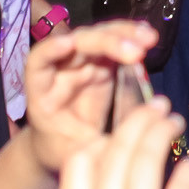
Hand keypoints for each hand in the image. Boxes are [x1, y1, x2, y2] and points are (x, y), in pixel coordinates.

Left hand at [24, 20, 163, 174]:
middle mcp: (60, 69)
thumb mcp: (76, 153)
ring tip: (149, 38)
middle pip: (78, 43)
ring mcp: (81, 63)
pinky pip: (113, 45)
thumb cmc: (62, 148)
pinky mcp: (100, 63)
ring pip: (98, 37)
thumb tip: (131, 138)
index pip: (39, 62)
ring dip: (123, 34)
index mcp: (42, 91)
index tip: (69, 44)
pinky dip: (129, 37)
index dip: (51, 50)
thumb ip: (96, 147)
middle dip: (106, 42)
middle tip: (136, 50)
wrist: (61, 145)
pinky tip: (147, 35)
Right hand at [59, 97, 188, 188]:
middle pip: (117, 154)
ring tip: (175, 122)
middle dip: (138, 122)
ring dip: (162, 134)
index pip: (78, 165)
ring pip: (146, 165)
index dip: (99, 138)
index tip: (116, 127)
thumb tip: (114, 188)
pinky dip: (187, 175)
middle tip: (157, 106)